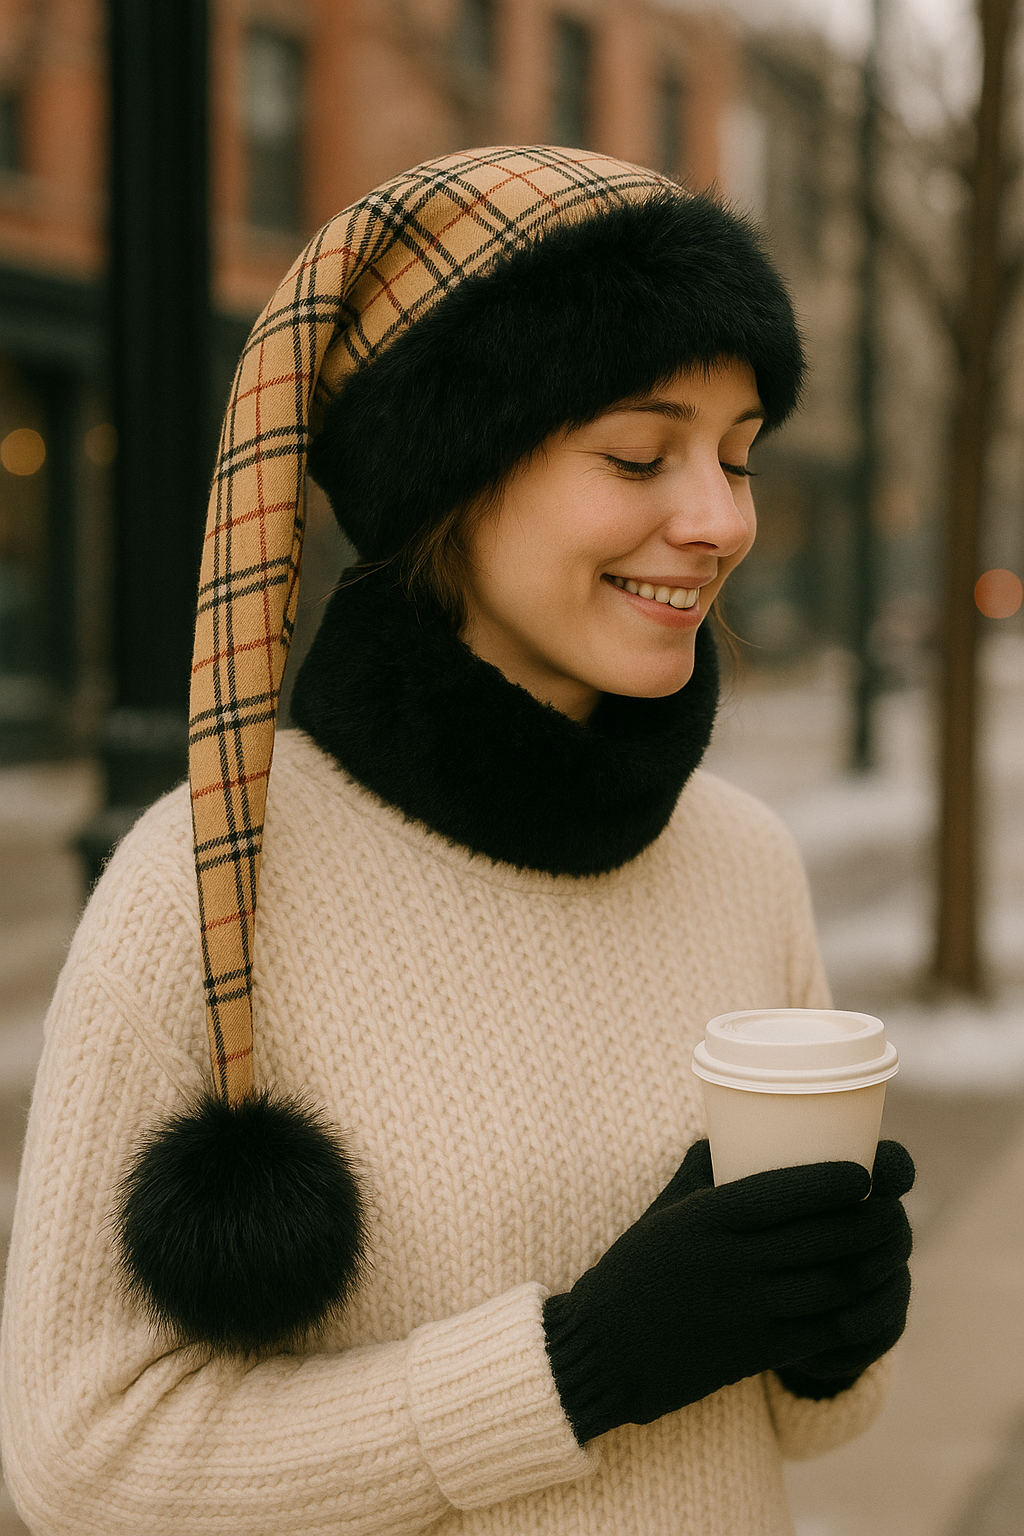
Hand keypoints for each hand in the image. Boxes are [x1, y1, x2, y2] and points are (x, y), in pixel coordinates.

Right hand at [544, 1139, 911, 1442]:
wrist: (606, 1350)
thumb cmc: (636, 1268)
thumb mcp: (665, 1211)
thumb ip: (703, 1172)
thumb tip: (735, 1130)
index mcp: (706, 1220)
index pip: (783, 1193)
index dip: (832, 1183)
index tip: (865, 1174)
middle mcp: (731, 1264)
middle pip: (823, 1239)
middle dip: (872, 1222)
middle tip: (893, 1207)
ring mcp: (748, 1312)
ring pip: (835, 1286)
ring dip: (874, 1266)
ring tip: (892, 1247)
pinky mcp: (758, 1352)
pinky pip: (825, 1331)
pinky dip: (857, 1309)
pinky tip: (869, 1293)